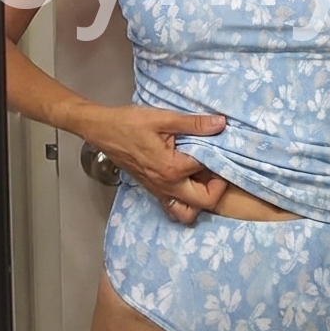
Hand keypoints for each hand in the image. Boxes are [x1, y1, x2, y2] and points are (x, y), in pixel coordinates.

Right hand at [88, 105, 228, 223]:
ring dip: (202, 199)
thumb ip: (195, 124)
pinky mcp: (153, 190)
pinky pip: (174, 207)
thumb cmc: (130, 123)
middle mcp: (167, 186)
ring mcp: (159, 191)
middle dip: (219, 186)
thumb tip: (221, 124)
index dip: (221, 157)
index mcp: (172, 168)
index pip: (208, 170)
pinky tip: (189, 181)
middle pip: (205, 201)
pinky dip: (186, 202)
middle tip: (220, 165)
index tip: (225, 145)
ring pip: (188, 212)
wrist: (103, 130)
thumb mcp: (164, 118)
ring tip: (206, 176)